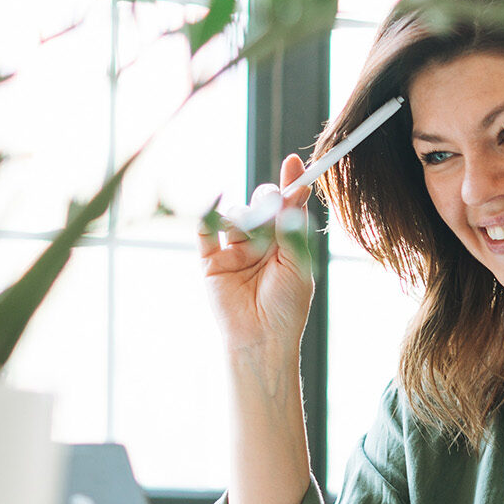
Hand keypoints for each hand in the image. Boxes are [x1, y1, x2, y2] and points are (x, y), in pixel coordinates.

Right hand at [198, 153, 313, 353]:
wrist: (262, 340)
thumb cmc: (286, 306)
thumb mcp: (297, 262)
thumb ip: (293, 225)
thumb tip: (297, 189)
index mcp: (285, 243)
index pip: (287, 207)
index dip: (291, 184)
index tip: (296, 164)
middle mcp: (260, 244)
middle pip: (260, 205)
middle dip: (266, 201)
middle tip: (272, 207)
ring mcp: (234, 251)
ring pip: (236, 216)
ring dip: (245, 218)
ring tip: (252, 236)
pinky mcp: (211, 262)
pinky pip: (205, 232)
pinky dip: (208, 215)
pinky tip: (216, 205)